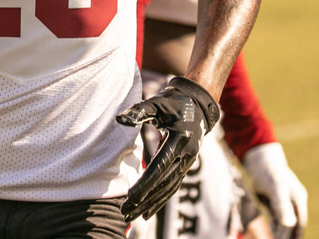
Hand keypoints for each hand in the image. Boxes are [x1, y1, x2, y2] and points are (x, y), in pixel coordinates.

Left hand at [116, 76, 220, 221]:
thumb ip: (139, 111)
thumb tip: (119, 119)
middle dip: (144, 199)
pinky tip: (147, 211)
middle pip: (163, 183)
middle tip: (125, 212)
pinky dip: (160, 200)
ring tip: (132, 216)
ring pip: (169, 189)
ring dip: (151, 204)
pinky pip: (172, 187)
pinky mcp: (185, 166)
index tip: (131, 196)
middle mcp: (186, 155)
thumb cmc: (174, 102)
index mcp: (180, 139)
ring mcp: (187, 163)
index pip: (160, 166)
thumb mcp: (158, 103)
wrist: (198, 105)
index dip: (146, 182)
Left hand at [243, 143, 307, 237]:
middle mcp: (294, 201)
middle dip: (289, 236)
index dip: (296, 235)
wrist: (259, 159)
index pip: (299, 222)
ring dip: (282, 234)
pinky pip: (277, 218)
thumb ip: (283, 206)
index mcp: (297, 198)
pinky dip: (275, 228)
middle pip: (293, 224)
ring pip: (285, 223)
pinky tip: (272, 234)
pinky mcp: (275, 201)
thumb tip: (290, 225)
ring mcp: (285, 201)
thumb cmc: (269, 171)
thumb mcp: (276, 187)